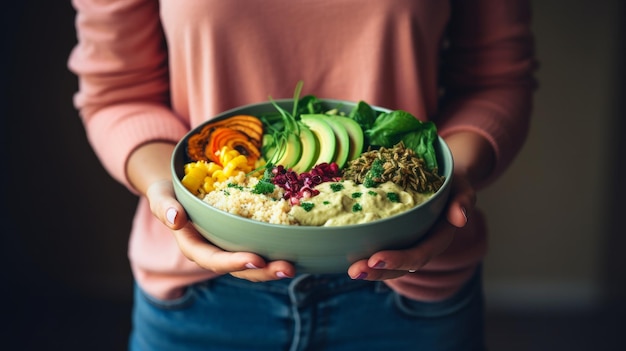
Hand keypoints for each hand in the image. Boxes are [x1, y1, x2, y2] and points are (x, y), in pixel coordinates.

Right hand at [145, 180, 296, 280]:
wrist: (177, 190)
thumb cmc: (167, 193)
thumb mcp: (160, 196)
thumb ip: (164, 207)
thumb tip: (176, 218)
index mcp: (194, 246)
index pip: (214, 259)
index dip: (234, 262)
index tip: (256, 259)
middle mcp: (213, 252)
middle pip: (239, 268)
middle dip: (263, 271)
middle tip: (287, 268)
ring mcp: (229, 247)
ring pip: (253, 264)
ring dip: (273, 267)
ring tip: (294, 266)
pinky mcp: (241, 239)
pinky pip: (259, 248)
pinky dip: (276, 251)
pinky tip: (296, 249)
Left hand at [346, 173, 475, 279]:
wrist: (444, 179)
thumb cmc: (453, 183)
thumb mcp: (462, 187)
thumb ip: (463, 200)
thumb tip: (460, 218)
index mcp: (438, 238)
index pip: (419, 254)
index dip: (398, 260)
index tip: (376, 260)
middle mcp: (422, 246)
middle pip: (400, 267)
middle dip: (377, 272)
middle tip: (354, 271)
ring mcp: (407, 244)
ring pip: (388, 264)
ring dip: (368, 269)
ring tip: (349, 270)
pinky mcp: (395, 238)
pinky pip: (379, 249)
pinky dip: (362, 254)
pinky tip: (344, 254)